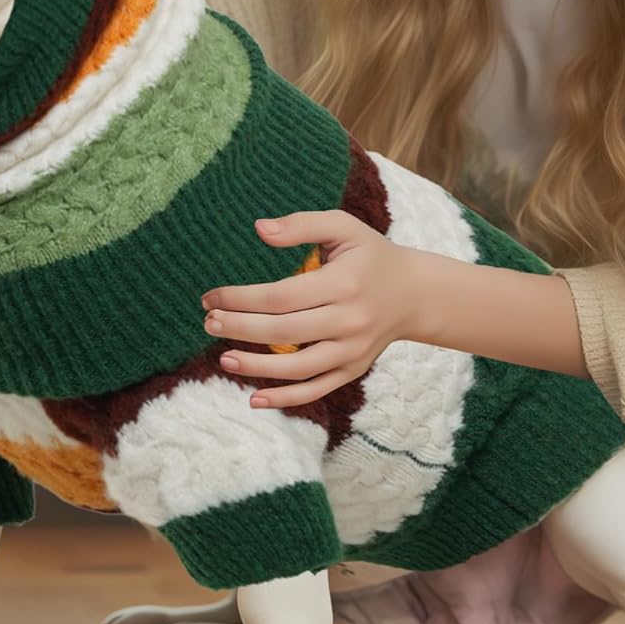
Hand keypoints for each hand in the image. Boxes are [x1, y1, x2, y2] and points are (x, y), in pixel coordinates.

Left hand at [200, 210, 428, 408]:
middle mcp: (350, 321)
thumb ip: (302, 224)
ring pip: (298, 368)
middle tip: (209, 323)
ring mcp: (352, 351)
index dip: (241, 299)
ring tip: (224, 359)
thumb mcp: (343, 227)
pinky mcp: (353, 370)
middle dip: (240, 329)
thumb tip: (259, 229)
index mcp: (344, 283)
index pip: (281, 296)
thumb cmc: (370, 255)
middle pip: (284, 331)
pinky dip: (285, 399)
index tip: (211, 297)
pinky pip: (316, 389)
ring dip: (256, 367)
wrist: (414, 293)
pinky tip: (253, 399)